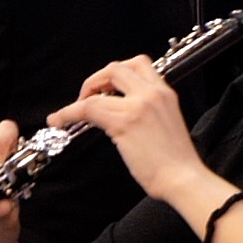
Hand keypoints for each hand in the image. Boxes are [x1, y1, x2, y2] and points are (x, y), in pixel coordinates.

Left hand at [55, 55, 207, 202]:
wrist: (183, 177)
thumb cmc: (176, 159)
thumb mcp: (167, 122)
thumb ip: (149, 110)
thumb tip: (123, 111)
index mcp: (165, 93)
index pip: (138, 65)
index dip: (116, 72)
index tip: (106, 87)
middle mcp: (153, 94)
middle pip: (116, 68)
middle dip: (96, 79)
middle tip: (88, 95)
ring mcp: (138, 106)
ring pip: (98, 86)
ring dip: (80, 95)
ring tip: (72, 110)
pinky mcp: (124, 123)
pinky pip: (87, 108)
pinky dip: (68, 112)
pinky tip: (60, 120)